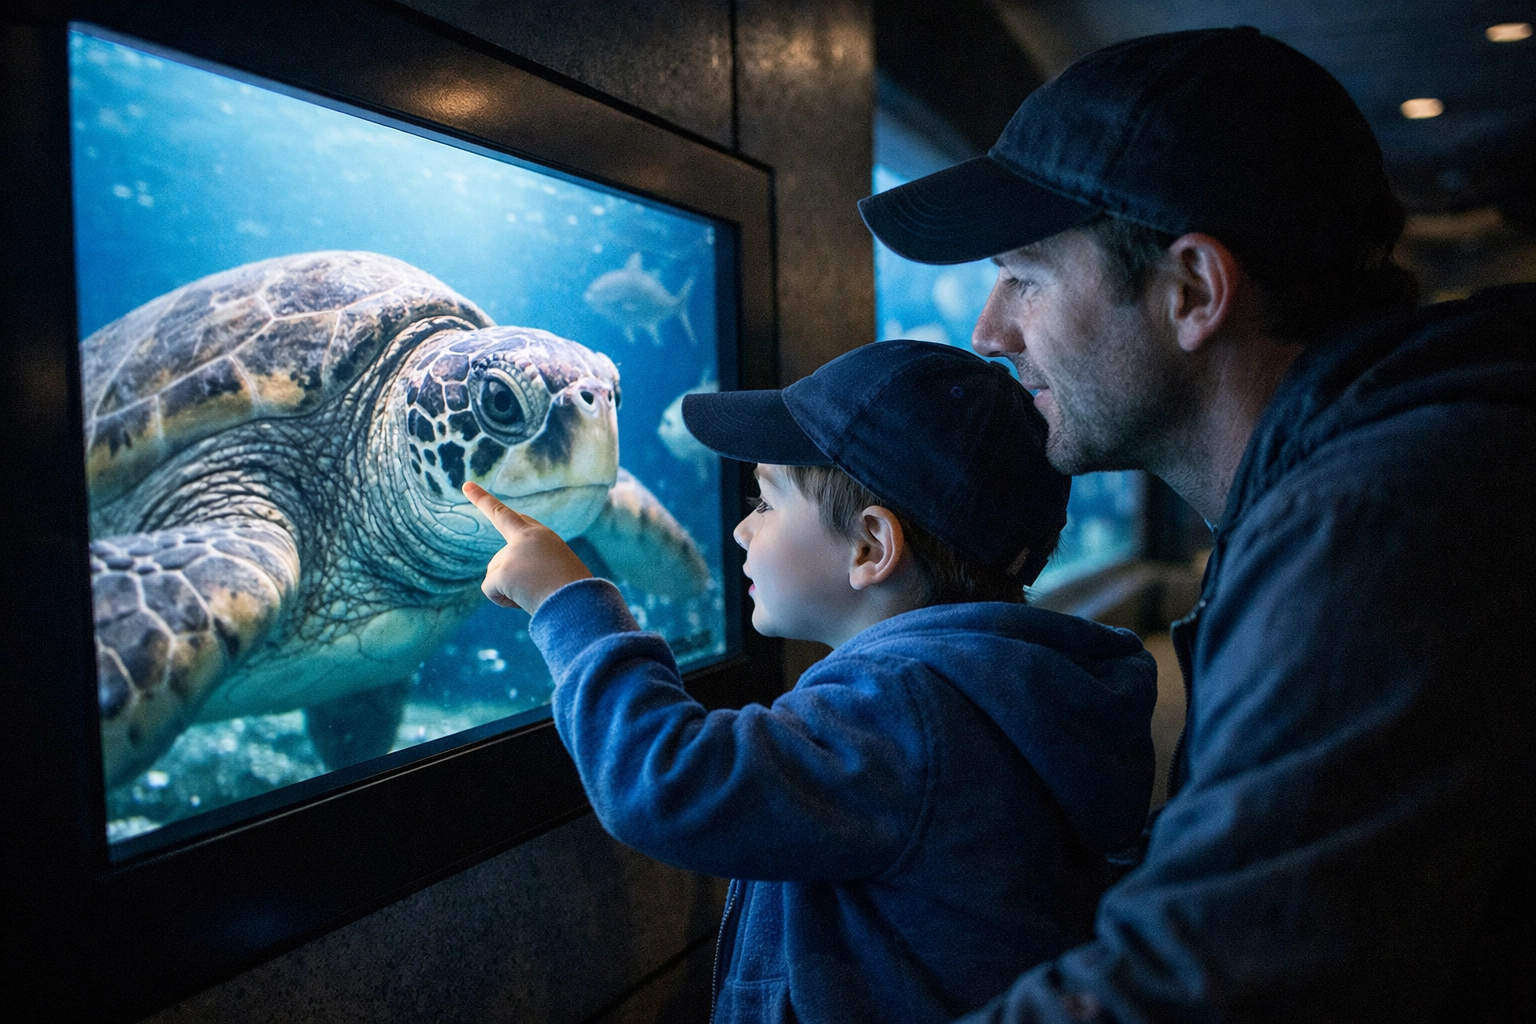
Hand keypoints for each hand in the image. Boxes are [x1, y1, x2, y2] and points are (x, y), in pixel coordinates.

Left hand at [462, 481, 592, 612]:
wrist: (579, 603)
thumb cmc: (573, 595)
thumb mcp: (557, 574)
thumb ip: (530, 568)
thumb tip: (503, 583)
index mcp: (543, 537)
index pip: (516, 517)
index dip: (491, 503)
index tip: (468, 487)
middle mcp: (527, 537)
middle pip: (500, 535)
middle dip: (482, 500)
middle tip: (468, 488)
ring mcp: (513, 552)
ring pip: (495, 573)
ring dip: (510, 589)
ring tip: (537, 593)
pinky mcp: (504, 571)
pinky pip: (490, 590)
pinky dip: (503, 601)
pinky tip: (524, 601)